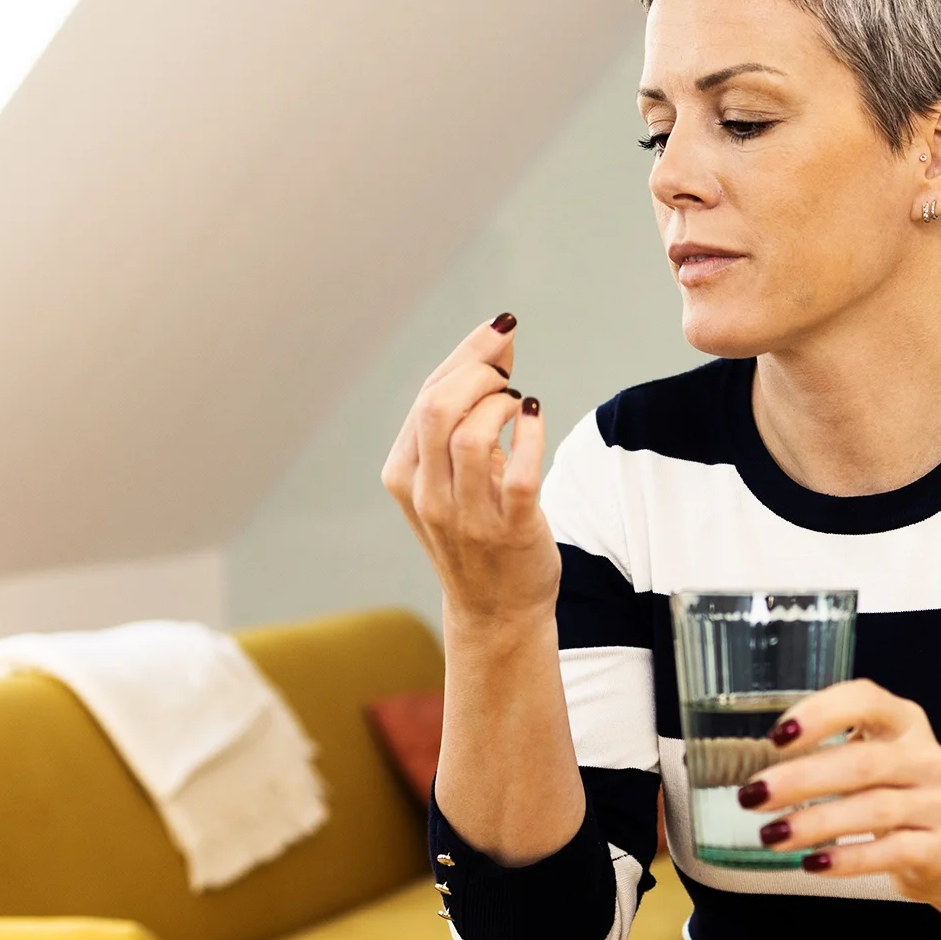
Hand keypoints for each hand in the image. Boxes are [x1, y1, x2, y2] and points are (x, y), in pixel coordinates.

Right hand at [380, 314, 557, 631]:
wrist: (496, 610)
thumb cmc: (477, 528)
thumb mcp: (453, 473)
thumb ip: (467, 412)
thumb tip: (499, 340)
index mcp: (404, 474)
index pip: (427, 395)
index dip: (467, 354)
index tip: (502, 329)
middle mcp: (428, 495)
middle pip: (438, 407)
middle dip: (480, 371)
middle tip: (509, 372)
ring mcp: (466, 517)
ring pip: (471, 435)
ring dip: (502, 403)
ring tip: (519, 404)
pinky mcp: (511, 532)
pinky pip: (519, 474)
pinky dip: (532, 435)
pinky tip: (536, 418)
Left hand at [743, 678, 940, 905]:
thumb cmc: (896, 794)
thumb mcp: (873, 758)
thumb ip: (828, 750)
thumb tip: (753, 768)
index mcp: (904, 721)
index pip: (866, 700)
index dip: (820, 714)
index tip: (777, 737)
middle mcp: (925, 757)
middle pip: (861, 762)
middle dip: (800, 779)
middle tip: (753, 796)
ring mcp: (937, 803)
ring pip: (873, 809)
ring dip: (814, 823)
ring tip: (771, 834)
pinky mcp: (940, 847)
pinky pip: (889, 852)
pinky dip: (846, 859)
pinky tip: (813, 862)